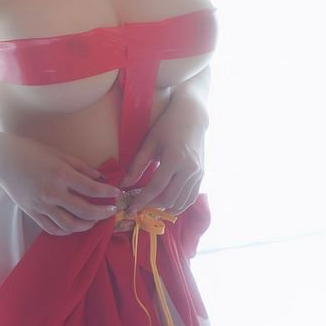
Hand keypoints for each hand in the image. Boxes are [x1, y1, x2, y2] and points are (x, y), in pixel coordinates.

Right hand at [0, 134, 120, 235]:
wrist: (4, 160)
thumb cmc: (33, 152)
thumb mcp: (60, 154)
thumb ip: (81, 167)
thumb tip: (100, 178)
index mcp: (61, 175)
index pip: (91, 188)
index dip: (107, 193)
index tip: (117, 193)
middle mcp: (53, 193)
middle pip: (84, 210)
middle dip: (102, 213)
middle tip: (112, 211)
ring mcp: (42, 206)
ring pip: (70, 225)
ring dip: (86, 225)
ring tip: (94, 221)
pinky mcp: (33, 213)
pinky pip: (53, 228)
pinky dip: (66, 230)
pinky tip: (74, 225)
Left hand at [118, 97, 208, 215]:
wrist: (192, 116)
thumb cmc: (167, 126)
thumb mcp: (150, 142)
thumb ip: (137, 165)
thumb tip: (124, 184)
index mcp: (174, 159)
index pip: (156, 187)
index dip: (142, 200)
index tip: (130, 209)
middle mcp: (189, 169)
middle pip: (169, 198)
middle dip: (152, 206)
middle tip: (139, 206)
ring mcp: (198, 174)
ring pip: (181, 202)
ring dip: (165, 208)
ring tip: (151, 206)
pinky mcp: (202, 175)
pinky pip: (190, 198)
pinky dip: (178, 204)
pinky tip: (167, 203)